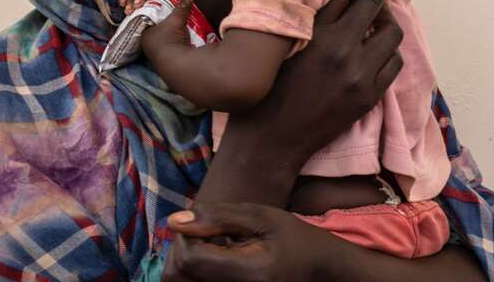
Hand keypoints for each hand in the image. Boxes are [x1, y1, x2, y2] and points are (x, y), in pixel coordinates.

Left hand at [140, 0, 194, 66]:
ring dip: (169, 35)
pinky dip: (173, 43)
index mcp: (144, 34)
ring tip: (177, 28)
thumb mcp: (176, 20)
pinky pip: (168, 48)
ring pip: (161, 41)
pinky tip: (181, 40)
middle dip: (162, 25)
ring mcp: (156, 55)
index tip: (161, 9)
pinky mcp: (166, 61)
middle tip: (170, 18)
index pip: (146, 21)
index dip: (153, 14)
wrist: (178, 64)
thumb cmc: (170, 39)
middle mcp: (147, 45)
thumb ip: (181, 7)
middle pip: (154, 31)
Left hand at [164, 202, 487, 281]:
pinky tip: (217, 261)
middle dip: (184, 250)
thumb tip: (172, 221)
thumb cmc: (294, 239)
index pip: (187, 259)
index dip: (188, 236)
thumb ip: (217, 218)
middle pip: (177, 277)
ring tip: (214, 248)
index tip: (207, 224)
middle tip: (208, 235)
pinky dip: (198, 274)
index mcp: (246, 274)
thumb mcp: (262, 217)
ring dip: (188, 263)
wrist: (320, 272)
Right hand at [198, 0, 403, 204]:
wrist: (270, 142)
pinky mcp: (368, 96)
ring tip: (376, 14)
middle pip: (373, 1)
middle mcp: (341, 50)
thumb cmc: (264, 91)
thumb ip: (299, 16)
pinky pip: (393, 64)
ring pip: (391, 34)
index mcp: (314, 33)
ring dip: (386, 19)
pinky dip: (389, 50)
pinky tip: (378, 46)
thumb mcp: (277, 45)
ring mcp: (359, 75)